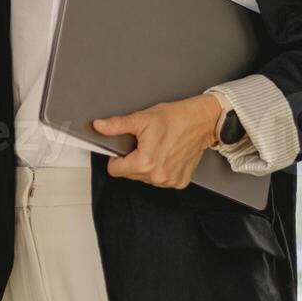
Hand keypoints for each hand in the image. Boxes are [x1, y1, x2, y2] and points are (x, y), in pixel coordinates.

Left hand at [93, 94, 220, 189]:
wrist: (202, 121)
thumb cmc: (176, 118)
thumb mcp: (142, 118)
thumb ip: (117, 125)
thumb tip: (99, 126)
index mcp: (146, 162)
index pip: (115, 170)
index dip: (115, 158)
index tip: (124, 149)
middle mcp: (158, 176)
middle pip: (130, 174)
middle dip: (132, 160)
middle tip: (144, 144)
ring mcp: (170, 181)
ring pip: (145, 178)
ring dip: (147, 166)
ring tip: (157, 148)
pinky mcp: (180, 182)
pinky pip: (161, 180)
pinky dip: (161, 169)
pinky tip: (167, 155)